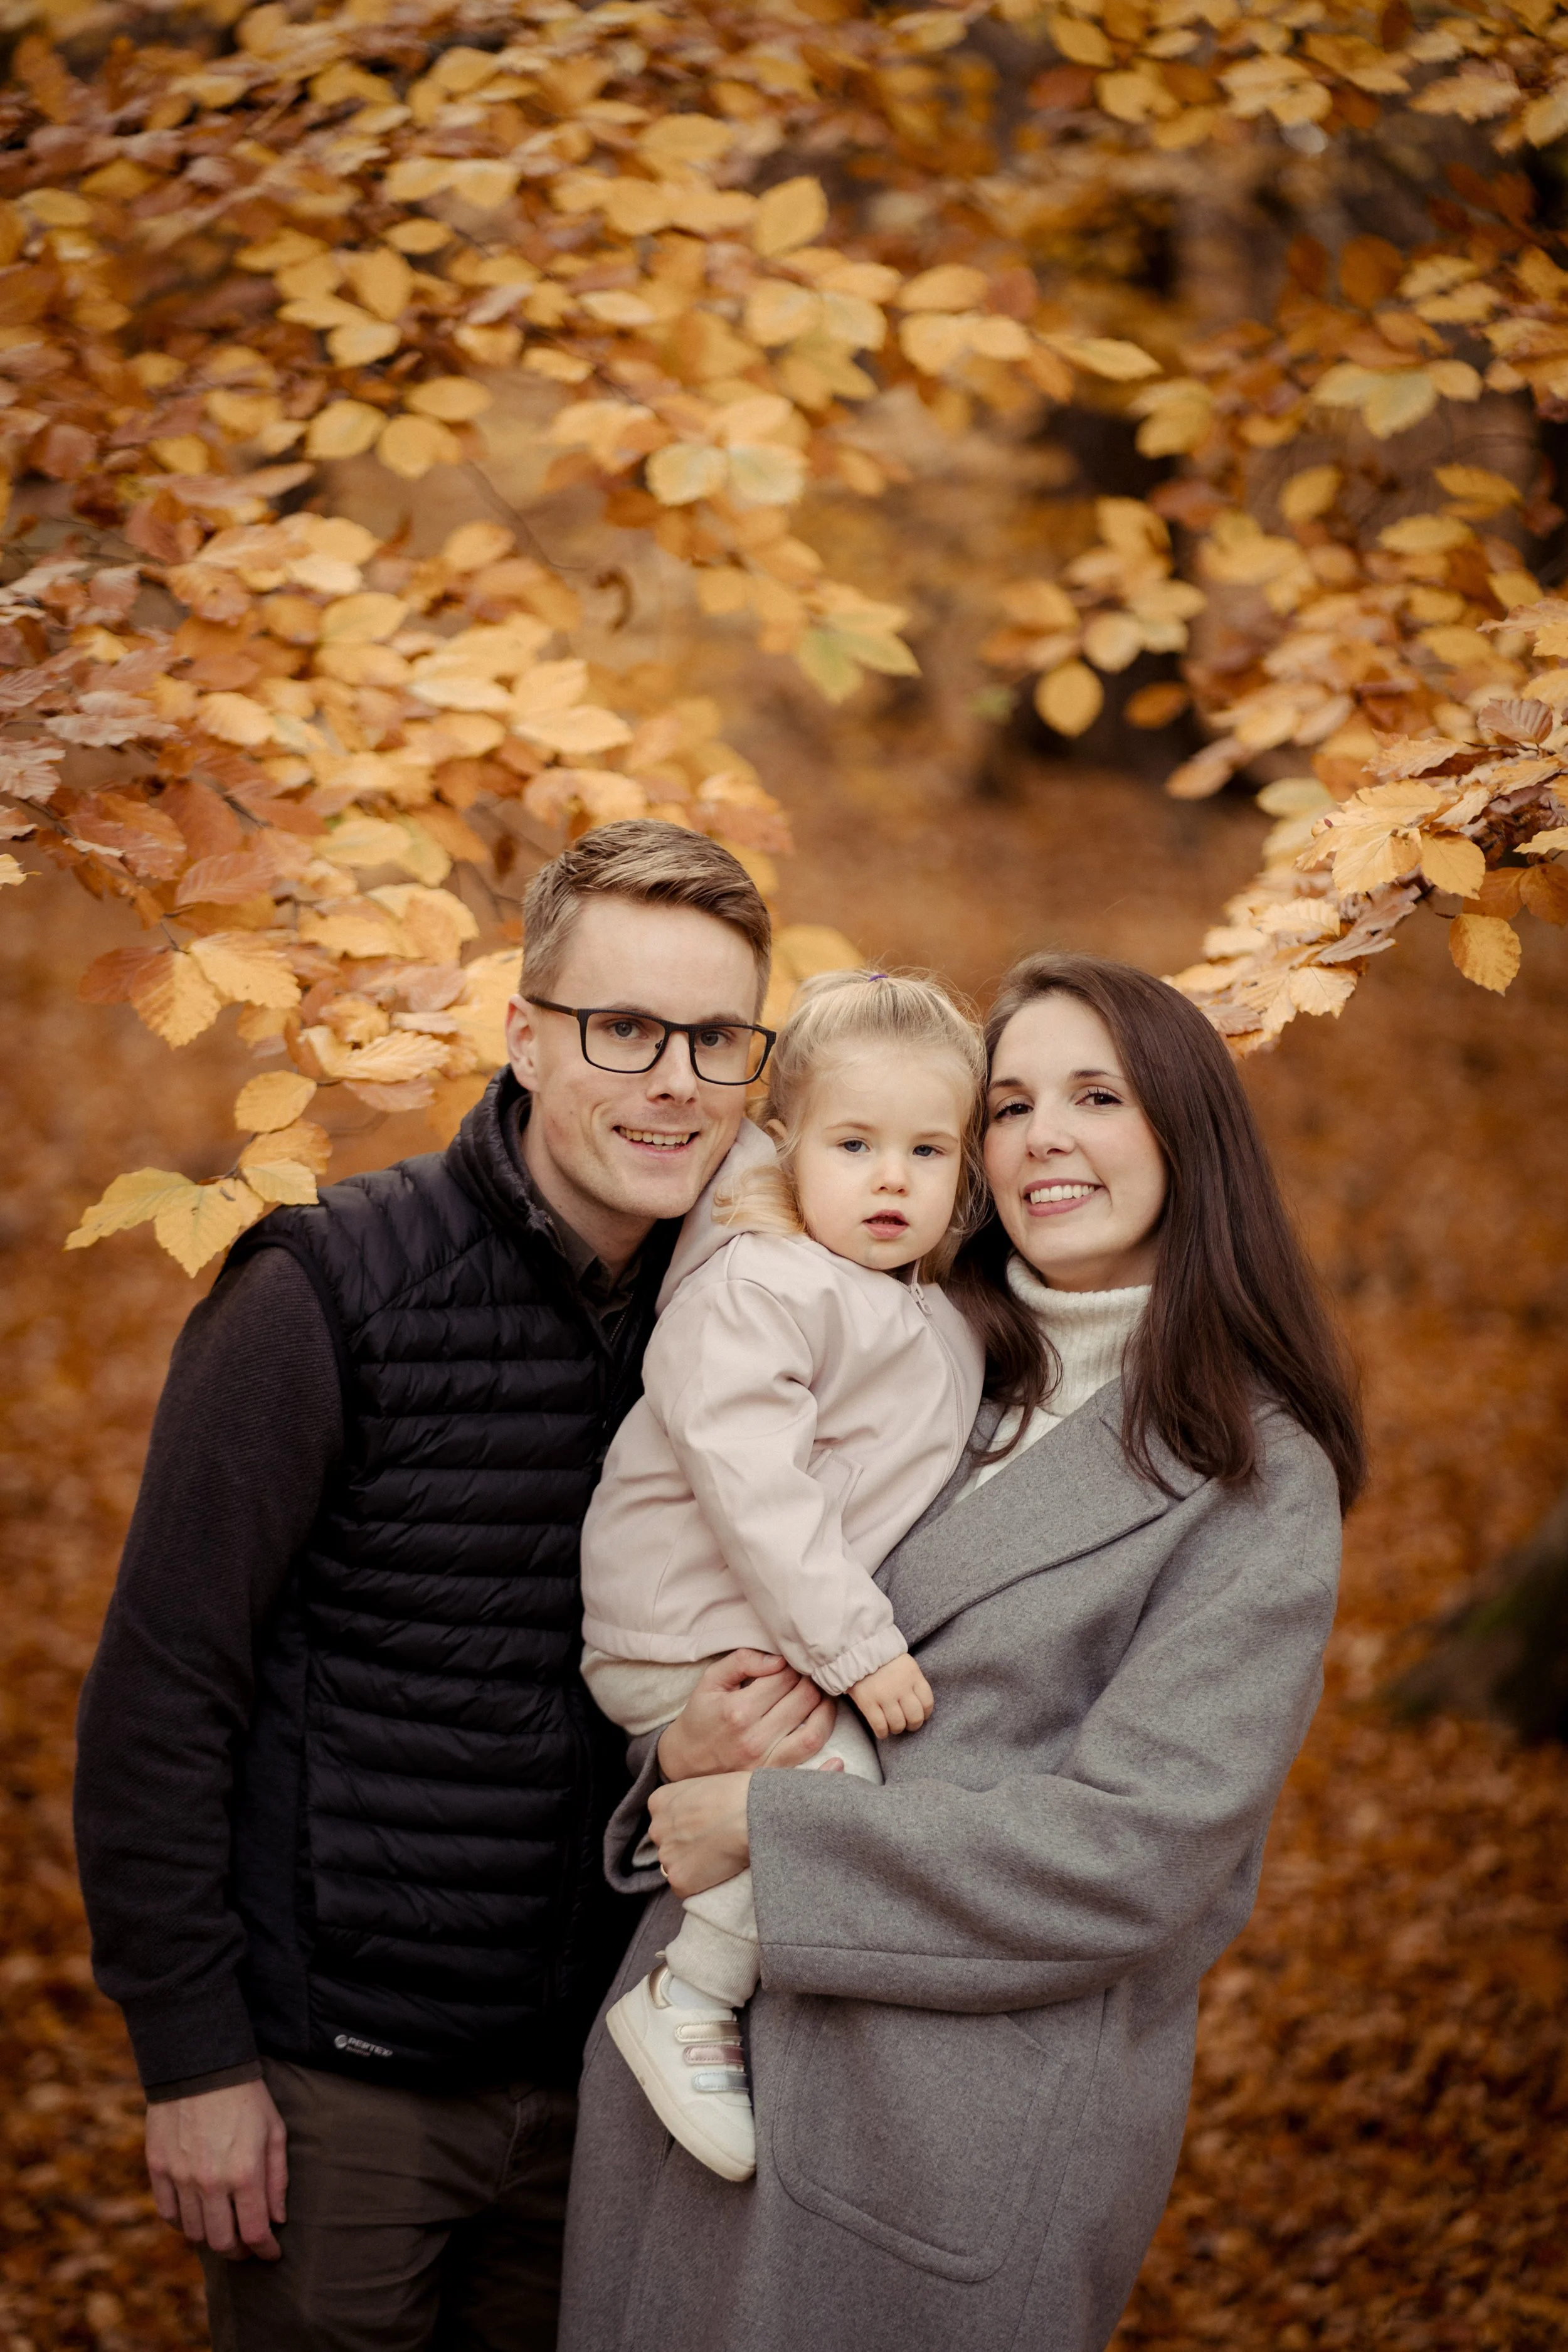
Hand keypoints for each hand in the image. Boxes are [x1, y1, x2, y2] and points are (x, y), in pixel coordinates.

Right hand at [146, 2078, 287, 2260]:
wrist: (200, 2066)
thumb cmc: (245, 2097)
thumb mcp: (274, 2131)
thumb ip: (277, 2178)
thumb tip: (277, 2219)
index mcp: (245, 2174)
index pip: (254, 2233)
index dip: (265, 2250)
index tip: (271, 2253)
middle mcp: (211, 2183)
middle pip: (222, 2242)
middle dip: (240, 2251)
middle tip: (248, 2246)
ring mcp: (181, 2179)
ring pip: (194, 2233)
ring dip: (211, 2238)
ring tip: (224, 2228)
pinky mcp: (158, 2170)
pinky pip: (168, 2214)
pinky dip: (182, 2222)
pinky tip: (196, 2214)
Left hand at [648, 1770, 754, 1896]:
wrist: (749, 1814)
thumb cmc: (736, 1792)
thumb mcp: (702, 1783)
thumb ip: (689, 1800)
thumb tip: (696, 1812)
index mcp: (659, 1801)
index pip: (665, 1820)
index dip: (685, 1825)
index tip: (703, 1826)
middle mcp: (656, 1829)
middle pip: (668, 1843)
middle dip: (685, 1846)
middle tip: (711, 1843)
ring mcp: (666, 1856)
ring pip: (676, 1866)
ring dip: (691, 1865)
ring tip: (717, 1857)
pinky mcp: (679, 1879)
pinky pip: (685, 1887)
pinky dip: (699, 1884)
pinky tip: (717, 1871)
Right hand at [657, 1649, 834, 1781]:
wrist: (684, 1763)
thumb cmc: (701, 1717)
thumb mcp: (710, 1682)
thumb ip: (742, 1662)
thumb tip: (778, 1659)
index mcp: (738, 1710)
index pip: (784, 1677)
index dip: (794, 1664)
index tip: (793, 1662)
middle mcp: (755, 1738)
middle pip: (804, 1699)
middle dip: (811, 1680)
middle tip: (809, 1675)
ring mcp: (766, 1762)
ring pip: (815, 1730)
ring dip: (826, 1707)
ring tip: (822, 1695)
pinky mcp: (773, 1778)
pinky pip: (811, 1766)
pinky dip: (829, 1757)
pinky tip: (834, 1741)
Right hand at [850, 1654, 933, 1737]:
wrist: (857, 1650)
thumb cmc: (883, 1659)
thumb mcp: (905, 1664)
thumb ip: (913, 1682)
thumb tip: (919, 1705)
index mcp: (913, 1675)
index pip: (928, 1703)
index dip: (925, 1714)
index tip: (920, 1715)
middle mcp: (901, 1687)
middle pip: (915, 1717)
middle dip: (912, 1725)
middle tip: (907, 1724)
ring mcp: (884, 1696)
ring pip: (898, 1724)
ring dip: (897, 1729)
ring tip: (893, 1726)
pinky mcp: (868, 1702)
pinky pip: (880, 1726)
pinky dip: (883, 1733)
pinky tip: (882, 1731)